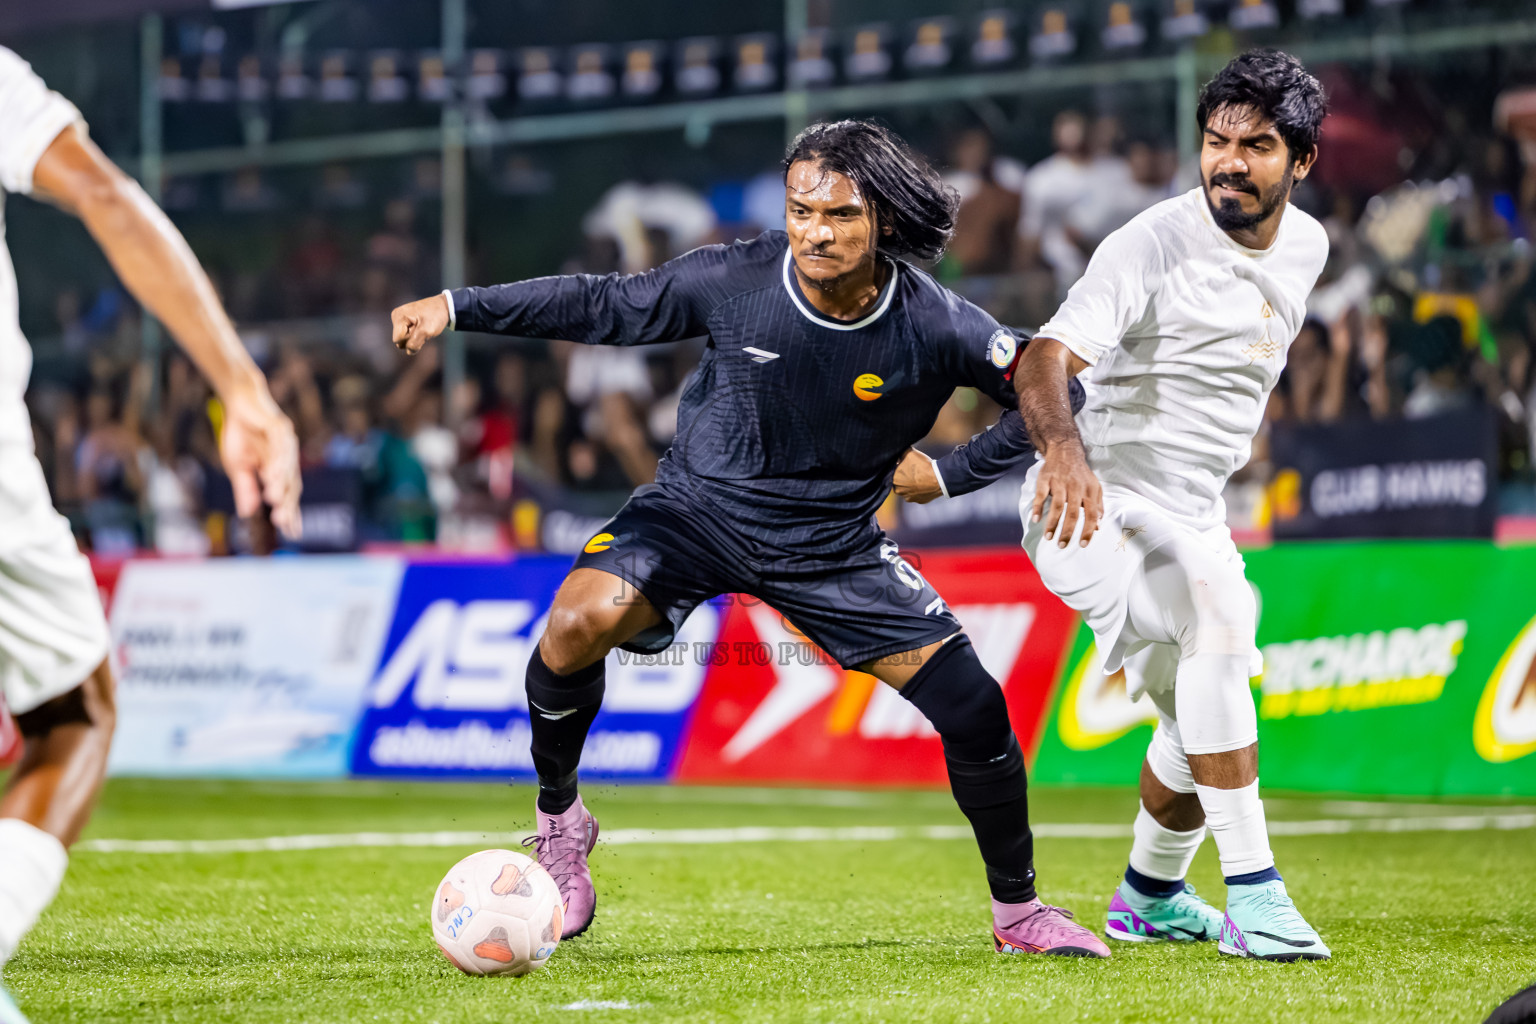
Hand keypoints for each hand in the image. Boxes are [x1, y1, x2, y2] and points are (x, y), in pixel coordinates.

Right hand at [220, 387, 302, 537]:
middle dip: (288, 506)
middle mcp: (288, 459)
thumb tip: (247, 513)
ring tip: (275, 502)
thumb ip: (245, 488)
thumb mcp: (238, 466)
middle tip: (284, 524)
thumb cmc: (241, 434)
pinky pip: (279, 447)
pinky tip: (271, 475)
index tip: (293, 534)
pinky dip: (276, 461)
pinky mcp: (280, 427)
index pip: (288, 496)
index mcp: (279, 470)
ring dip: (281, 485)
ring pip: (287, 468)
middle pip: (291, 486)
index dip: (292, 514)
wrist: (238, 402)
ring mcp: (287, 443)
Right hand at [391, 294, 451, 354]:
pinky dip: (416, 335)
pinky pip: (408, 336)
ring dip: (415, 338)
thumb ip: (415, 343)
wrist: (443, 306)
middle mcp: (396, 317)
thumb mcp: (427, 330)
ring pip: (404, 339)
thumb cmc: (436, 316)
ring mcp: (400, 319)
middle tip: (423, 330)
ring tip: (424, 328)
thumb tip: (409, 352)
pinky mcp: (405, 322)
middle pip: (400, 341)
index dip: (410, 340)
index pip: (398, 340)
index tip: (421, 331)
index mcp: (399, 316)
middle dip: (412, 339)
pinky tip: (422, 328)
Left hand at [893, 449, 943, 503]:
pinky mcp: (919, 501)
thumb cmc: (923, 466)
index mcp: (894, 479)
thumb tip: (897, 451)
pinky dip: (920, 489)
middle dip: (905, 476)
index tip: (907, 463)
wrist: (939, 479)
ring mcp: (909, 497)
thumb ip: (901, 452)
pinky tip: (924, 483)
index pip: (894, 471)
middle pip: (900, 481)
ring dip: (911, 483)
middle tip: (914, 470)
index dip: (899, 466)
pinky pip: (917, 494)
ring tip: (920, 476)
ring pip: (908, 489)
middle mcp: (899, 491)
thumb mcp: (909, 452)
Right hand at [1030, 442, 1102, 547]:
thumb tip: (1099, 526)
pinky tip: (1035, 519)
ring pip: (1057, 506)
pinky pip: (1041, 495)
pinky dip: (1038, 507)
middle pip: (1073, 513)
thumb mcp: (1094, 487)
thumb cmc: (1081, 474)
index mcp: (1089, 491)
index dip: (1088, 530)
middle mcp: (1076, 487)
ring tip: (1049, 538)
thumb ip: (1097, 506)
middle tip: (1062, 545)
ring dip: (1052, 523)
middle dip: (1068, 531)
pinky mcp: (1046, 479)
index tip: (1082, 545)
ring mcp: (1060, 482)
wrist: (1065, 451)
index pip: (1091, 514)